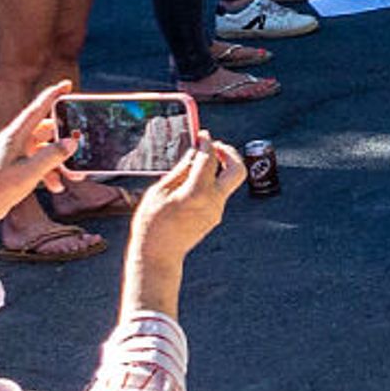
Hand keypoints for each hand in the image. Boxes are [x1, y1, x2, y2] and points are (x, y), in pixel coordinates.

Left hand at [0, 84, 78, 239]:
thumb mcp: (29, 172)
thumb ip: (52, 155)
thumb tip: (72, 142)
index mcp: (14, 135)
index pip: (37, 109)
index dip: (53, 95)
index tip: (67, 84)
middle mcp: (14, 141)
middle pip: (45, 131)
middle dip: (65, 139)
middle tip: (81, 142)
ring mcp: (14, 154)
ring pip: (44, 150)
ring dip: (59, 161)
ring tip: (73, 175)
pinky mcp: (14, 168)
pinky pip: (38, 164)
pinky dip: (50, 173)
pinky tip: (57, 186)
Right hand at [129, 137, 246, 258]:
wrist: (158, 255)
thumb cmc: (152, 224)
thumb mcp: (159, 191)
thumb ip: (180, 170)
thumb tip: (194, 152)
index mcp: (197, 193)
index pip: (210, 159)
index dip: (207, 143)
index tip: (202, 135)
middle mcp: (213, 201)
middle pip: (237, 169)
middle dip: (228, 152)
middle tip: (213, 146)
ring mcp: (217, 210)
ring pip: (229, 181)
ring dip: (220, 166)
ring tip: (199, 162)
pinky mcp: (215, 216)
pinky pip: (219, 192)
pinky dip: (212, 180)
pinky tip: (194, 179)